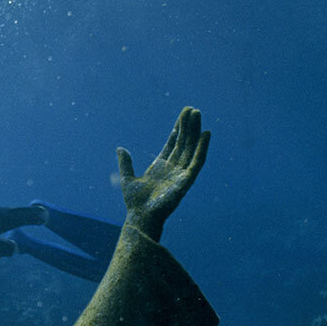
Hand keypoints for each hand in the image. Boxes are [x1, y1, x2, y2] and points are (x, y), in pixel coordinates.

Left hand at [116, 107, 209, 240]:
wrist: (140, 216)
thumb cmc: (135, 202)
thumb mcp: (127, 178)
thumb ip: (125, 163)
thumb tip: (120, 148)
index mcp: (160, 166)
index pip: (172, 144)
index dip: (178, 130)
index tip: (183, 115)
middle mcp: (173, 168)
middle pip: (183, 142)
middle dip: (188, 126)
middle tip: (192, 109)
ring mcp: (181, 173)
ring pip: (191, 148)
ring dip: (195, 132)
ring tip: (198, 115)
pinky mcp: (187, 180)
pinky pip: (197, 161)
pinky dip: (203, 148)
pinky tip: (206, 134)